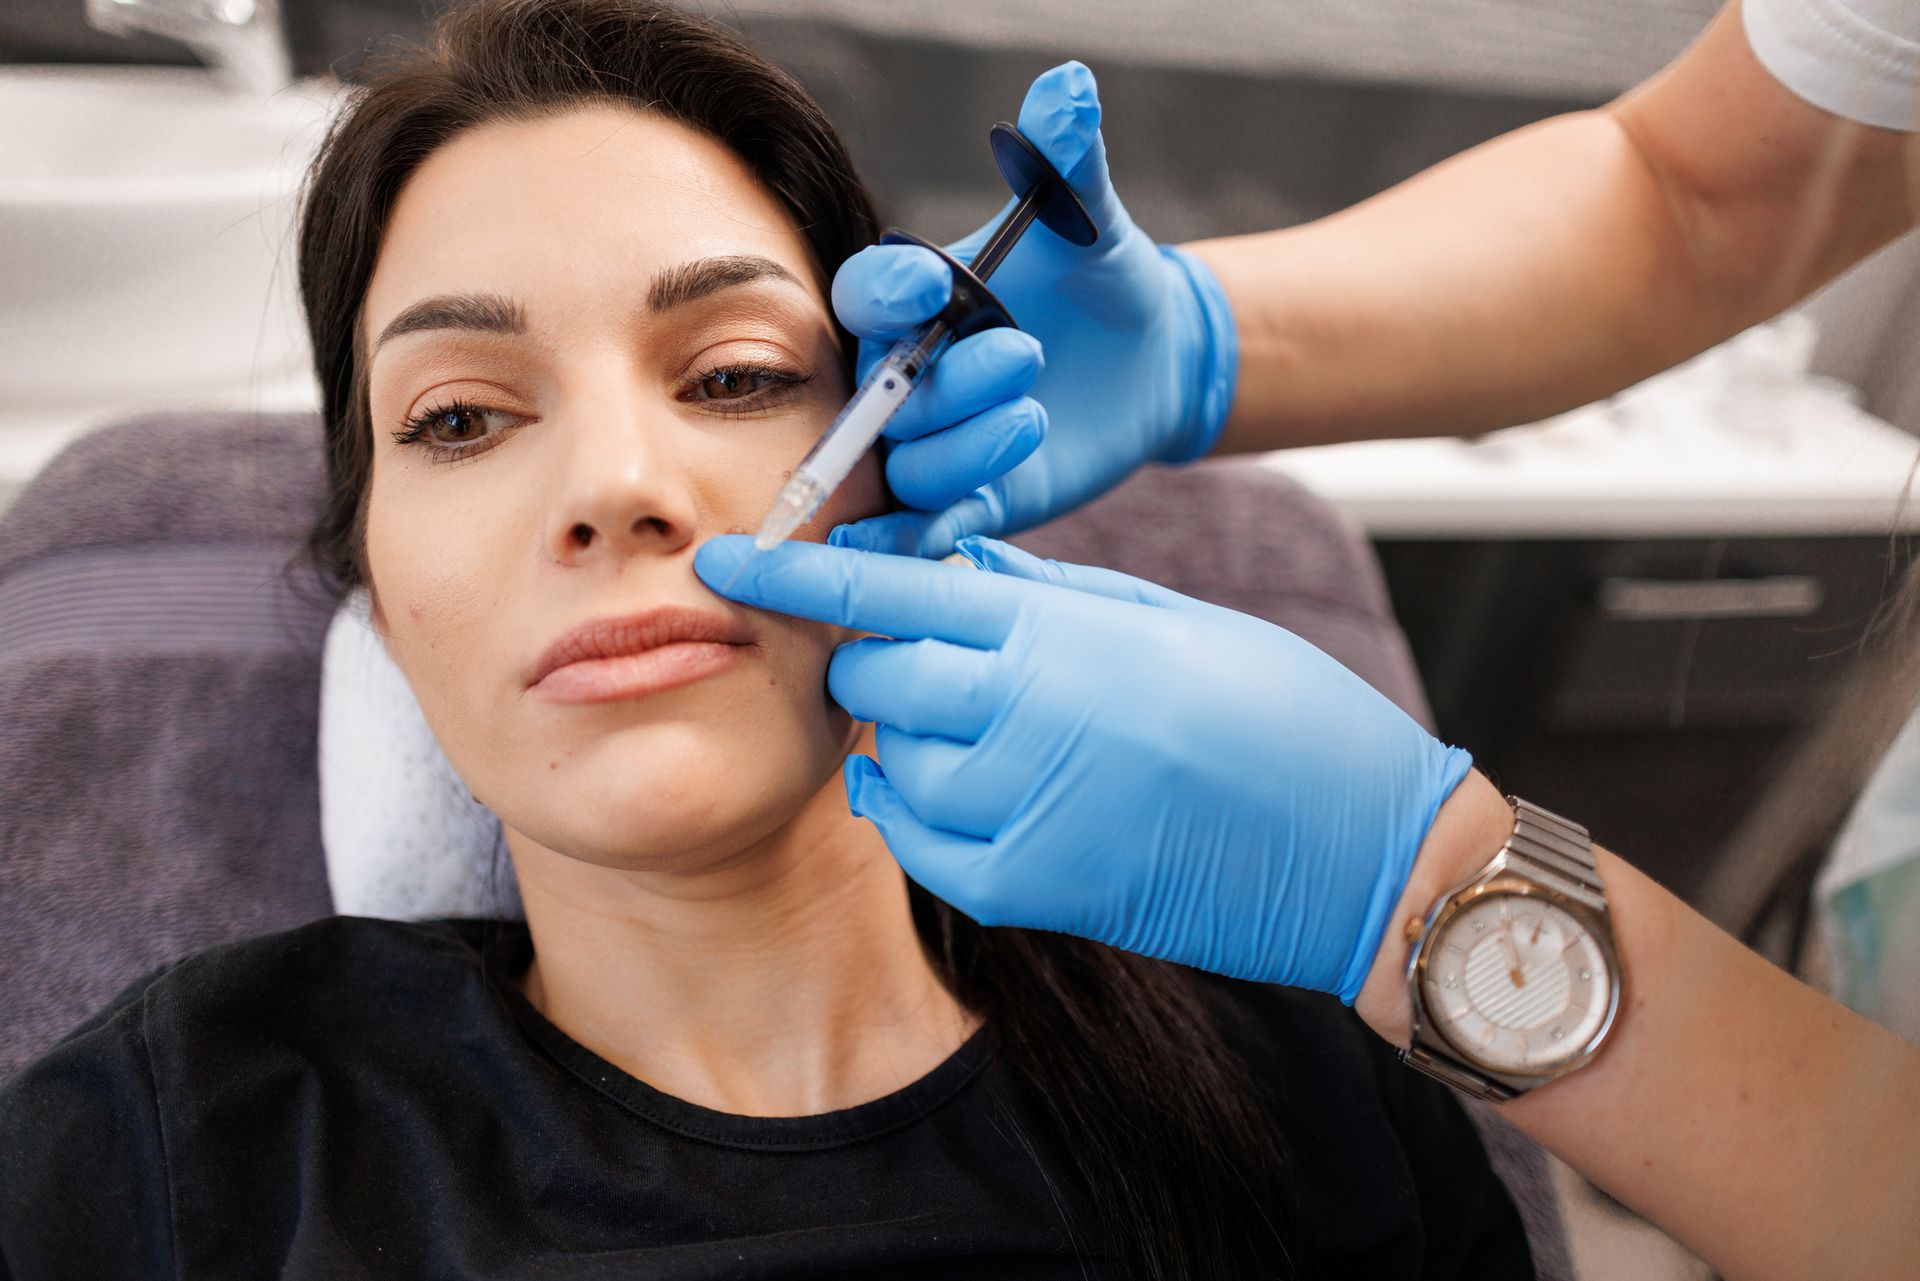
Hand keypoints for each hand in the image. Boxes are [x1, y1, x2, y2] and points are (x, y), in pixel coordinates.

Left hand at [695, 534, 1471, 1001]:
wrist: (1360, 850)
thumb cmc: (1277, 713)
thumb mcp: (1160, 617)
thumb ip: (1041, 593)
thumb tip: (952, 570)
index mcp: (1052, 628)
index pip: (880, 591)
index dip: (791, 575)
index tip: (723, 564)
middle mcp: (1019, 713)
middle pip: (868, 678)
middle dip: (875, 664)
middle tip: (932, 665)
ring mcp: (1019, 810)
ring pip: (890, 765)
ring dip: (913, 744)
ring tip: (1001, 737)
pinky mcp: (1027, 891)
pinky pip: (922, 846)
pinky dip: (925, 816)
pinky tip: (981, 796)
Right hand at [829, 61, 1237, 558]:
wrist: (1151, 360)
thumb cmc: (1104, 278)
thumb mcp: (1091, 220)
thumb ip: (1069, 159)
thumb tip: (1071, 86)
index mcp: (917, 300)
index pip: (868, 295)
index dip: (887, 296)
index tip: (930, 287)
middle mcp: (909, 374)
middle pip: (887, 391)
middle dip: (946, 381)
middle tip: (1024, 353)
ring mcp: (934, 442)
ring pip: (911, 465)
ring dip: (961, 449)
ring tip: (1035, 416)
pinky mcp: (971, 500)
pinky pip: (928, 529)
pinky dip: (925, 538)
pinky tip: (956, 528)